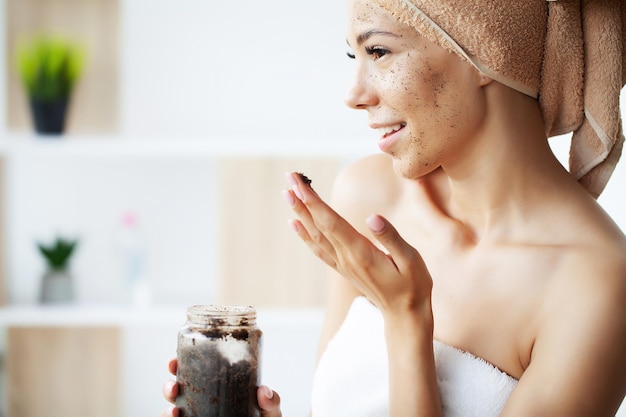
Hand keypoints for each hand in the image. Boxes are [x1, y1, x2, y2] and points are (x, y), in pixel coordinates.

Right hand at [160, 358, 281, 416]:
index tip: (174, 360)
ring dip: (166, 409)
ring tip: (174, 410)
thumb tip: (263, 391)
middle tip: (173, 385)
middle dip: (169, 386)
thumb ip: (271, 403)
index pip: (195, 373)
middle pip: (178, 392)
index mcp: (218, 389)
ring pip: (172, 412)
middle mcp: (203, 404)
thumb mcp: (269, 412)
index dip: (181, 365)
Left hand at [283, 172, 432, 315]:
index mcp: (360, 253)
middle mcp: (346, 258)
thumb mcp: (411, 261)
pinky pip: (318, 248)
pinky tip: (295, 223)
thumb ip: (391, 239)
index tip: (300, 184)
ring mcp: (342, 264)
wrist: (404, 315)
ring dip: (300, 213)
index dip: (315, 202)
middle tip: (289, 176)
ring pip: (315, 235)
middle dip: (303, 199)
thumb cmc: (412, 287)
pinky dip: (304, 234)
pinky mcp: (343, 268)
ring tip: (287, 193)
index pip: (332, 223)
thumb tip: (373, 218)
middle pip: (319, 225)